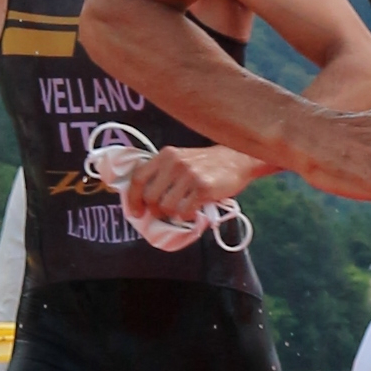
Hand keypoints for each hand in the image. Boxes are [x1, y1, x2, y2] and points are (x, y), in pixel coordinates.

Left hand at [116, 139, 254, 230]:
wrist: (237, 160)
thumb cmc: (207, 165)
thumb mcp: (181, 160)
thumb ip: (162, 174)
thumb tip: (143, 200)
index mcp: (165, 155)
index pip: (138, 178)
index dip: (133, 198)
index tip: (136, 212)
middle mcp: (174, 162)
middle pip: (150, 197)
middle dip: (155, 210)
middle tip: (165, 213)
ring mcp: (189, 175)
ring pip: (166, 207)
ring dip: (173, 214)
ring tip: (183, 209)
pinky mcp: (203, 188)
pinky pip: (184, 212)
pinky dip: (187, 216)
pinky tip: (194, 210)